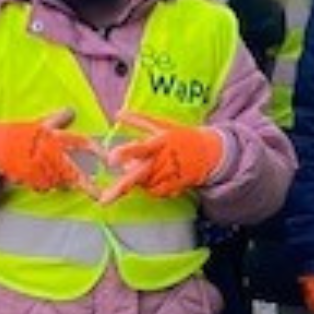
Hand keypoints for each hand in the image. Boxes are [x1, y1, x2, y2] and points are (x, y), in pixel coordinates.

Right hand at [0, 108, 99, 192]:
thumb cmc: (19, 133)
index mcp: (54, 138)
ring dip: (63, 181)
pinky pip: (45, 186)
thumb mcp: (40, 123)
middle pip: (73, 174)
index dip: (96, 151)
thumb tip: (72, 111)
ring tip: (52, 172)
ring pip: (60, 182)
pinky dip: (47, 183)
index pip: (81, 143)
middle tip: (98, 195)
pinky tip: (40, 174)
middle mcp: (50, 156)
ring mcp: (40, 170)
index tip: (107, 158)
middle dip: (86, 186)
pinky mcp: (31, 180)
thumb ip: (58, 119)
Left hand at [100, 111, 224, 200]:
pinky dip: (151, 187)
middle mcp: (164, 160)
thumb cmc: (182, 136)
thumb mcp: (162, 125)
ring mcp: (170, 175)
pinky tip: (157, 176)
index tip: (111, 160)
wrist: (209, 152)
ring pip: (144, 184)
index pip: (140, 148)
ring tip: (150, 167)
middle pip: (139, 176)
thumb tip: (118, 112)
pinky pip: (155, 192)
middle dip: (121, 188)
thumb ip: (139, 120)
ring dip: (140, 179)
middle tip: (103, 200)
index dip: (125, 153)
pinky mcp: (175, 186)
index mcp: (160, 142)